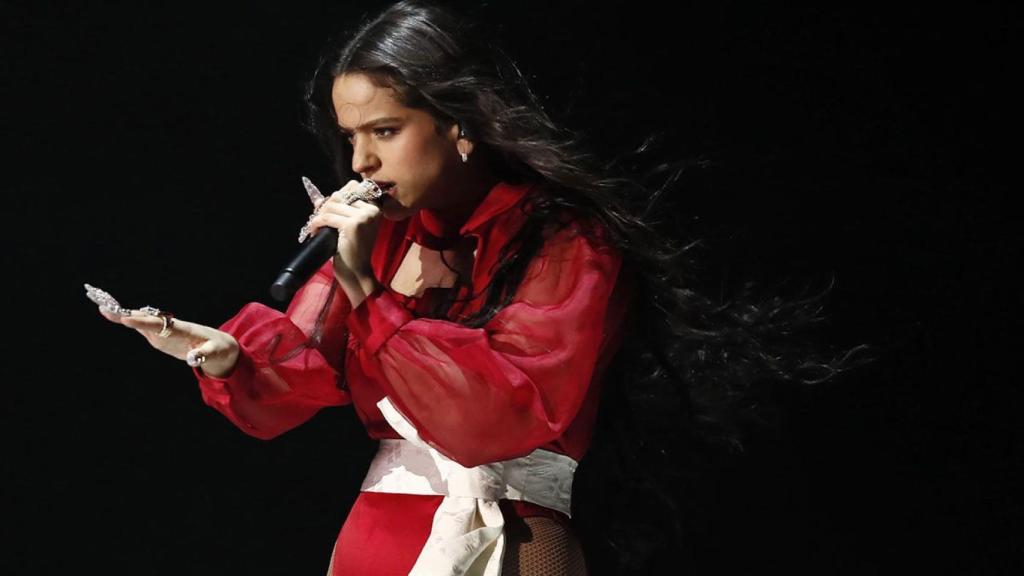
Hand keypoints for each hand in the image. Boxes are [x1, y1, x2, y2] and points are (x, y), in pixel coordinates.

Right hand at [97, 307, 239, 377]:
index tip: (126, 319)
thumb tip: (193, 360)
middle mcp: (168, 326)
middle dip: (125, 314)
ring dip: (121, 314)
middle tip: (104, 306)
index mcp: (180, 330)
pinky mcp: (158, 335)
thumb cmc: (217, 348)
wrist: (217, 345)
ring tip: (100, 305)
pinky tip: (110, 314)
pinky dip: (125, 320)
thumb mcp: (214, 352)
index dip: (143, 323)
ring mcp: (162, 330)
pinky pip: (139, 326)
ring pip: (139, 320)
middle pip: (144, 318)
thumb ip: (203, 355)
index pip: (159, 325)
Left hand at [306, 180, 383, 283]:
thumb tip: (317, 199)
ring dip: (319, 215)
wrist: (357, 272)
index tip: (326, 209)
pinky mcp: (352, 225)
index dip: (335, 197)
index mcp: (374, 208)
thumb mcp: (348, 227)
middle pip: (339, 196)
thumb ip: (337, 211)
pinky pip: (326, 218)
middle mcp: (371, 210)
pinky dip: (316, 223)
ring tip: (316, 227)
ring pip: (331, 206)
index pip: (351, 189)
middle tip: (318, 220)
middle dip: (325, 206)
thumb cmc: (353, 251)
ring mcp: (363, 217)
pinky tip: (314, 231)